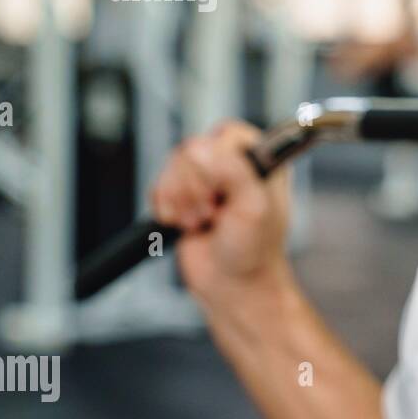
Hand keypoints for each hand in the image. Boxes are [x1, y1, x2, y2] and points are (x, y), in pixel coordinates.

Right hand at [148, 119, 291, 306]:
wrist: (232, 284)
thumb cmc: (254, 250)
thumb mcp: (255, 208)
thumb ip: (235, 171)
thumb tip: (205, 147)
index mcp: (259, 158)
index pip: (225, 134)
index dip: (217, 163)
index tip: (225, 192)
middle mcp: (232, 162)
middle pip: (191, 149)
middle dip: (197, 188)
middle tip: (215, 212)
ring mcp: (205, 178)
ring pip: (171, 167)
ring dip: (182, 202)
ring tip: (204, 222)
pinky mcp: (182, 194)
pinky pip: (158, 186)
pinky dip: (168, 210)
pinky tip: (187, 225)